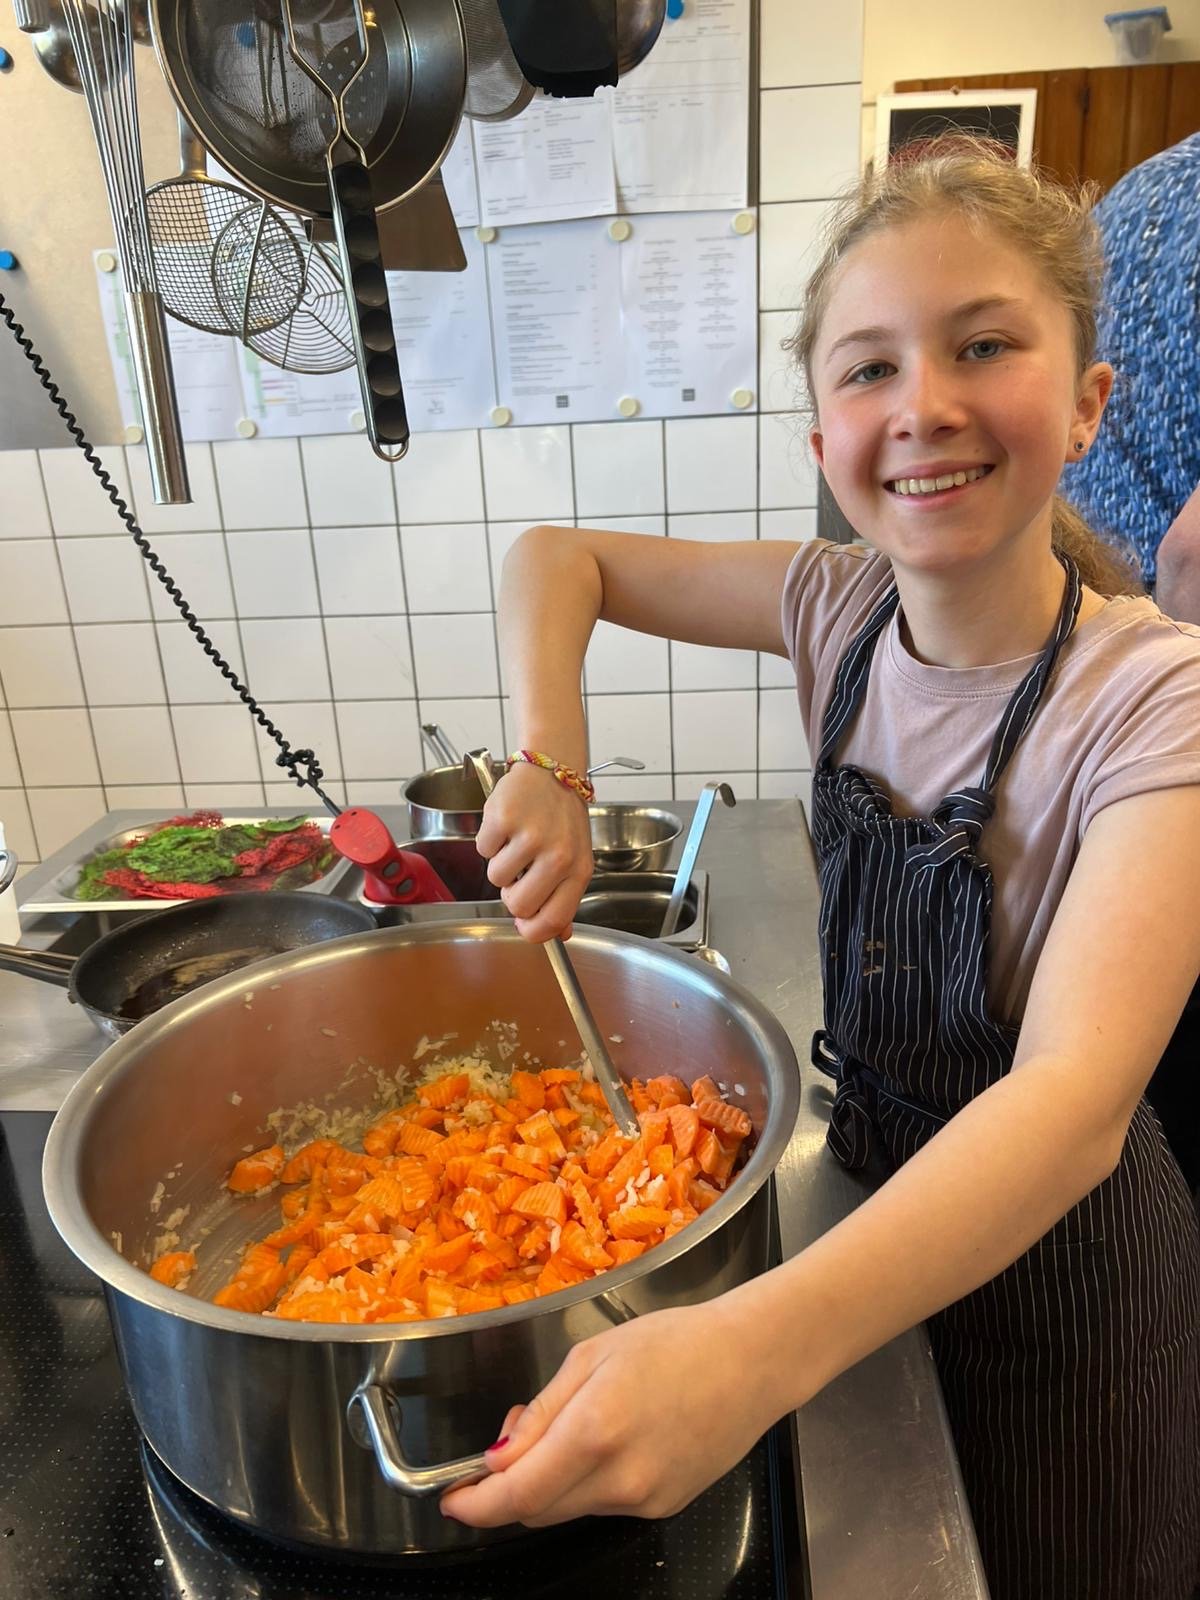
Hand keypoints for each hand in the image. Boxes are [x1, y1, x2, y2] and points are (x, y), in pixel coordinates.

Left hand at [439, 1301, 775, 1528]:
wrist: (752, 1361)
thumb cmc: (675, 1341)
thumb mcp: (593, 1355)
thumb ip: (541, 1412)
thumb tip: (499, 1457)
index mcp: (595, 1431)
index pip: (516, 1495)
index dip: (475, 1504)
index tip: (451, 1498)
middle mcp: (619, 1479)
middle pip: (537, 1511)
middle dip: (509, 1487)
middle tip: (515, 1436)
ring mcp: (645, 1500)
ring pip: (570, 1508)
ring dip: (550, 1482)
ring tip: (573, 1423)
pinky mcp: (664, 1507)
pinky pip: (606, 1504)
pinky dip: (588, 1482)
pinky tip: (611, 1438)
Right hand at [475, 762, 592, 942]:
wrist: (552, 771)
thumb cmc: (562, 818)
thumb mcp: (575, 858)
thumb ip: (565, 898)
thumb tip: (559, 936)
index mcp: (578, 870)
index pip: (553, 920)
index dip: (533, 932)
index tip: (524, 926)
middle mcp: (558, 855)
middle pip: (518, 906)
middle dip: (511, 893)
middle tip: (520, 871)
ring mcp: (530, 836)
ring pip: (495, 878)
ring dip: (500, 863)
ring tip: (516, 841)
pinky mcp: (503, 818)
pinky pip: (482, 850)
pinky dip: (489, 841)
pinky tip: (506, 826)